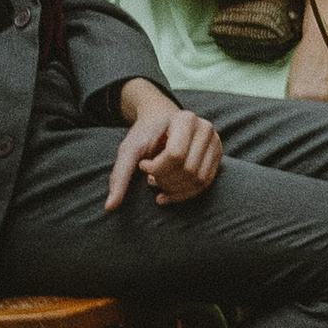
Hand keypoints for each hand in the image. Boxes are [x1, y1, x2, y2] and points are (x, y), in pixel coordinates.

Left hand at [106, 84, 219, 209]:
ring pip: (197, 180)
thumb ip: (120, 176)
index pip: (175, 156)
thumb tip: (110, 207)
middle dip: (164, 181)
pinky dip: (184, 194)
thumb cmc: (145, 133)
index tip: (143, 165)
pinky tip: (168, 192)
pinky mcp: (217, 156)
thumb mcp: (129, 150)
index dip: (156, 169)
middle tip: (149, 177)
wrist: (162, 120)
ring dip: (174, 189)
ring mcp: (215, 143)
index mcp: (185, 120)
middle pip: (187, 170)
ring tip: (159, 181)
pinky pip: (205, 184)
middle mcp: (205, 129)